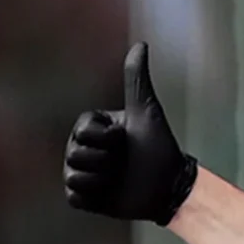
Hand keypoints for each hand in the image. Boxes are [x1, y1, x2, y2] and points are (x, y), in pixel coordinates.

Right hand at [63, 41, 197, 224]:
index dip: (108, 139)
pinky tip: (112, 193)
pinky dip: (95, 198)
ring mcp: (82, 174)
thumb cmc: (160, 148)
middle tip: (126, 162)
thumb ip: (136, 81)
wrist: (169, 187)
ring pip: (74, 177)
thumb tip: (141, 45)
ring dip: (103, 180)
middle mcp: (81, 149)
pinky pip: (75, 198)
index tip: (126, 139)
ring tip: (120, 178)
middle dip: (107, 161)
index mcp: (90, 128)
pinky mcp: (85, 198)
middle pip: (74, 155)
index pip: (83, 132)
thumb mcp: (146, 112)